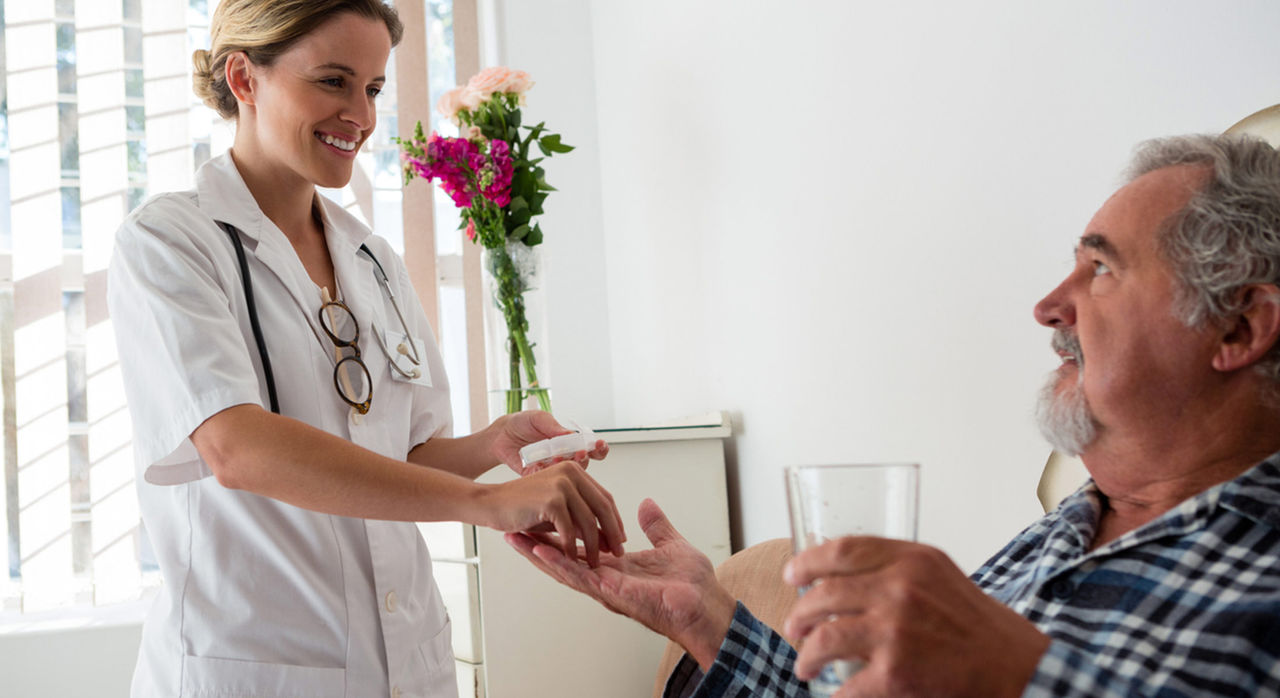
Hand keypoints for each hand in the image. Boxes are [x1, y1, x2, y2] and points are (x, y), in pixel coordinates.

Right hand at [481, 460, 624, 566]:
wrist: (491, 503)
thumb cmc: (524, 507)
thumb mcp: (560, 511)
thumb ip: (583, 520)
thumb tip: (611, 538)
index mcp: (575, 470)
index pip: (605, 497)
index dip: (615, 520)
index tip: (620, 538)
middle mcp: (571, 472)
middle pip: (602, 508)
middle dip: (612, 534)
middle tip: (618, 553)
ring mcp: (561, 485)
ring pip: (588, 521)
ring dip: (594, 546)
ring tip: (595, 562)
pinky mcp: (551, 500)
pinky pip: (569, 530)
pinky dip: (572, 548)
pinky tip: (573, 560)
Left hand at [487, 410, 608, 474]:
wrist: (500, 434)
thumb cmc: (523, 423)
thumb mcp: (539, 418)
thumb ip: (554, 427)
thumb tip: (572, 435)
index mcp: (570, 442)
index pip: (592, 449)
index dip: (599, 448)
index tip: (599, 444)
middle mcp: (564, 457)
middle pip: (583, 464)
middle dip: (584, 459)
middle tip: (580, 453)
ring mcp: (552, 468)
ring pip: (567, 475)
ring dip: (565, 467)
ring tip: (558, 457)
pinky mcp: (537, 476)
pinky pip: (545, 479)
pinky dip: (545, 472)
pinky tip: (541, 463)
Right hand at [505, 498, 736, 668]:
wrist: (706, 607)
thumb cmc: (693, 584)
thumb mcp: (670, 544)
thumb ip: (656, 526)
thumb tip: (646, 505)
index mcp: (617, 568)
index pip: (579, 550)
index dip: (557, 537)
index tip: (537, 522)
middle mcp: (606, 579)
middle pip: (564, 560)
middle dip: (536, 548)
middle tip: (511, 531)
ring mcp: (607, 587)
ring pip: (565, 569)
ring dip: (540, 555)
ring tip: (515, 539)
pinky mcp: (613, 592)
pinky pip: (581, 577)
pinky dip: (560, 564)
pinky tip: (542, 551)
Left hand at [782, 537, 1048, 696]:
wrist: (1015, 667)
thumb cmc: (978, 626)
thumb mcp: (938, 575)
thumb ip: (894, 567)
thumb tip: (839, 570)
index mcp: (911, 560)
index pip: (844, 550)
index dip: (809, 561)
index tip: (793, 574)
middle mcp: (899, 589)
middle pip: (825, 594)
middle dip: (801, 615)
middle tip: (794, 628)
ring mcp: (895, 630)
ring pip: (824, 638)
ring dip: (806, 654)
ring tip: (803, 665)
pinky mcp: (895, 671)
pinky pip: (846, 684)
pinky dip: (835, 694)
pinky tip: (833, 695)